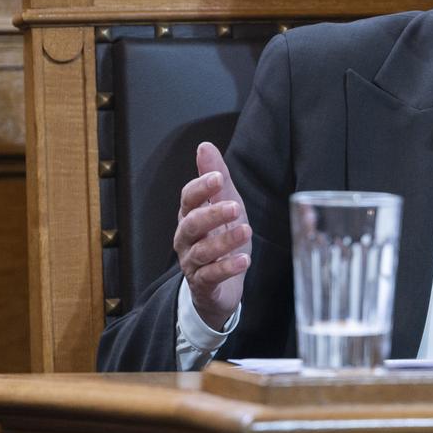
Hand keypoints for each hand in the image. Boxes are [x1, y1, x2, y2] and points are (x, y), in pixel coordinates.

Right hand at [173, 142, 250, 330]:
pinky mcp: (203, 285)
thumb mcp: (224, 204)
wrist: (219, 286)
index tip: (217, 177)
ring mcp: (192, 263)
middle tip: (235, 207)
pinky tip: (243, 261)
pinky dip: (226, 268)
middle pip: (192, 224)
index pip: (188, 198)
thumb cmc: (221, 238)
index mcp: (190, 215)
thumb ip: (216, 178)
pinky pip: (210, 276)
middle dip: (212, 214)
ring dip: (224, 240)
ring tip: (246, 231)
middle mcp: (186, 238)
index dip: (200, 187)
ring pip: (201, 251)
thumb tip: (205, 146)